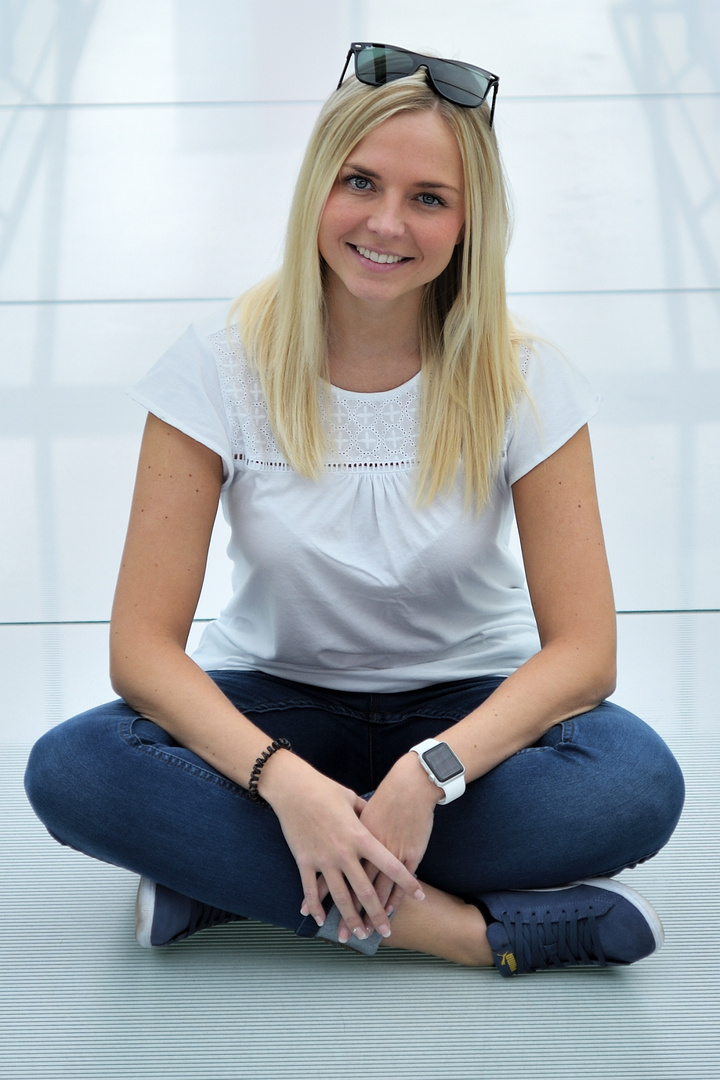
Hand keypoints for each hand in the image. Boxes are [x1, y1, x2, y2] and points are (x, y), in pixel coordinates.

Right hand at [259, 751, 424, 940]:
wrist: (293, 788)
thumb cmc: (324, 788)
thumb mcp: (352, 798)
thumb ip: (366, 814)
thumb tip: (375, 820)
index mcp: (360, 835)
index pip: (390, 864)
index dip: (406, 881)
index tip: (419, 895)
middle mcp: (344, 852)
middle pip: (365, 890)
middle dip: (377, 914)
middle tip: (385, 932)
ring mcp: (323, 858)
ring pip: (340, 897)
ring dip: (350, 918)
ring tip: (359, 934)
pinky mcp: (304, 861)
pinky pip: (311, 889)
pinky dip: (316, 907)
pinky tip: (321, 920)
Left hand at [336, 752, 440, 939]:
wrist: (409, 785)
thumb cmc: (382, 795)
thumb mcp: (351, 802)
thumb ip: (341, 823)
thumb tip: (329, 831)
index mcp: (348, 841)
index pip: (334, 876)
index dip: (327, 900)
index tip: (322, 920)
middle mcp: (362, 851)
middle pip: (352, 890)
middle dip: (349, 917)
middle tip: (345, 938)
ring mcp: (388, 854)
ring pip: (375, 890)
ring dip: (372, 913)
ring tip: (368, 932)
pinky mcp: (409, 854)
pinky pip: (398, 881)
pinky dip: (396, 897)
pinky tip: (392, 909)